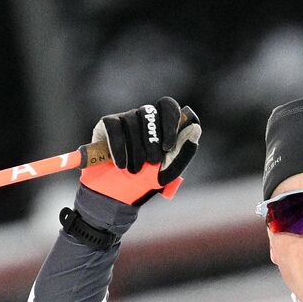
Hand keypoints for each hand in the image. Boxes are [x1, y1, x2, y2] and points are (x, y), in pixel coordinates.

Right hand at [80, 98, 200, 205]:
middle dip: (152, 140)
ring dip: (136, 150)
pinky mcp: (106, 124)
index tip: (167, 147)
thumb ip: (183, 152)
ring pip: (131, 121)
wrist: (117, 195)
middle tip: (152, 162)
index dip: (169, 122)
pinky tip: (121, 165)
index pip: (167, 106)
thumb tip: (196, 128)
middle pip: (149, 112)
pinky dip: (119, 148)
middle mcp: (143, 117)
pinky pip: (114, 127)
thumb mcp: (168, 172)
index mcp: (161, 125)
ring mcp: (124, 118)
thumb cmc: (145, 181)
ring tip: (135, 170)